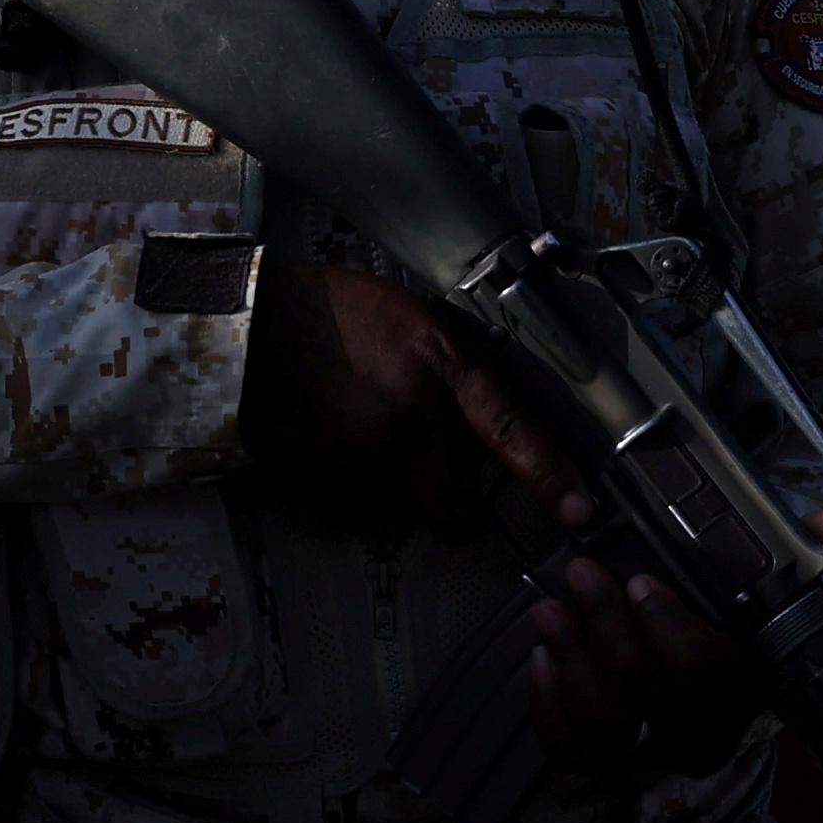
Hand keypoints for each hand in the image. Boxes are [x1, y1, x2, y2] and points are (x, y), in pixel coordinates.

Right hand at [242, 258, 587, 533]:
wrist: (244, 325)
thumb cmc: (328, 311)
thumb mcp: (412, 320)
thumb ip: (454, 372)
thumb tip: (485, 425)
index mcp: (437, 365)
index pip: (510, 426)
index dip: (549, 475)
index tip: (578, 511)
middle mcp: (407, 417)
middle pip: (454, 505)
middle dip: (451, 504)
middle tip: (434, 477)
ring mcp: (360, 457)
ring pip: (400, 507)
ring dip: (390, 487)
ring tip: (358, 432)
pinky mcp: (318, 482)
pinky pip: (352, 507)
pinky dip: (346, 487)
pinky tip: (328, 441)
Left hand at [526, 498, 822, 778]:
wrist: (716, 690)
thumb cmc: (738, 624)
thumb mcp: (773, 585)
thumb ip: (807, 543)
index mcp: (745, 687)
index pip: (709, 672)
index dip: (669, 628)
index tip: (641, 581)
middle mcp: (700, 729)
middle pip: (648, 691)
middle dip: (608, 626)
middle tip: (581, 573)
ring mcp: (652, 751)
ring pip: (606, 722)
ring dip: (572, 660)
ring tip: (548, 610)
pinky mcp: (608, 760)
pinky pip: (572, 748)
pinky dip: (550, 706)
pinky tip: (540, 659)